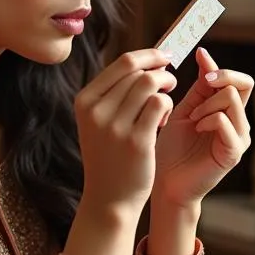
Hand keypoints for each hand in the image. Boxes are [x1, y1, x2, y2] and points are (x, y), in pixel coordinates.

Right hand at [74, 48, 175, 218]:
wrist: (109, 199)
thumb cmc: (109, 156)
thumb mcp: (99, 122)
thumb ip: (115, 93)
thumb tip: (146, 60)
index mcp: (85, 101)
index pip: (122, 63)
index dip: (148, 56)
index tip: (164, 58)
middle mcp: (97, 111)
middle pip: (137, 70)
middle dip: (160, 70)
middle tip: (169, 80)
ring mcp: (115, 126)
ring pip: (150, 83)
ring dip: (166, 85)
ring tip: (166, 100)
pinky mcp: (137, 141)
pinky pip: (160, 104)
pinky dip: (168, 105)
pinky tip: (163, 119)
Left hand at [153, 47, 252, 208]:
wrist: (166, 182)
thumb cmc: (172, 149)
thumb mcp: (184, 110)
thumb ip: (199, 88)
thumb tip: (204, 54)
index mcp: (228, 111)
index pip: (238, 80)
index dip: (219, 65)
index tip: (199, 54)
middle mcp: (239, 122)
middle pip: (243, 83)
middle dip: (220, 77)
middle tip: (201, 85)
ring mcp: (239, 138)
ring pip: (232, 99)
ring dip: (207, 103)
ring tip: (192, 117)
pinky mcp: (233, 153)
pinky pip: (226, 122)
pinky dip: (208, 119)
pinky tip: (195, 127)